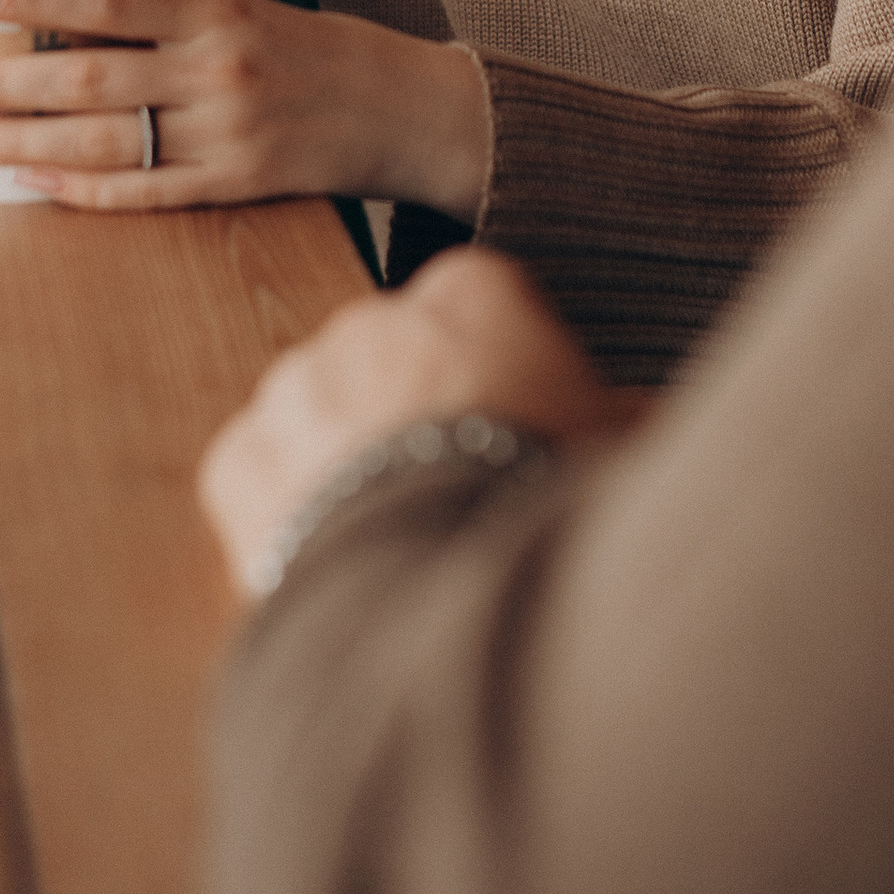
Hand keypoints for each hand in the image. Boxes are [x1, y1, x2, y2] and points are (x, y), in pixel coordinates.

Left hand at [0, 0, 491, 218]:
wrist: (404, 108)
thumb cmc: (311, 47)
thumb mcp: (246, 2)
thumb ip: (165, 1)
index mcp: (213, 8)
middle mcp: (215, 68)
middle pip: (81, 76)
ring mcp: (224, 133)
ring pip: (96, 140)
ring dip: (12, 142)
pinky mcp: (234, 187)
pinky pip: (140, 191)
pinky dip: (77, 189)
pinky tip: (23, 181)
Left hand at [198, 244, 640, 590]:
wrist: (451, 599)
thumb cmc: (549, 508)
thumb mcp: (613, 449)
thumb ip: (619, 415)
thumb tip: (652, 417)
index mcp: (473, 294)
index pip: (475, 305)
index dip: (492, 371)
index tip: (507, 424)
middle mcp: (374, 319)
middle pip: (391, 358)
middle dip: (410, 414)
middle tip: (452, 493)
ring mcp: (298, 384)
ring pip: (318, 412)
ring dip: (344, 460)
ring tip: (395, 538)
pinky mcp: (241, 457)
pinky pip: (256, 473)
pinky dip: (282, 511)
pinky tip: (334, 554)